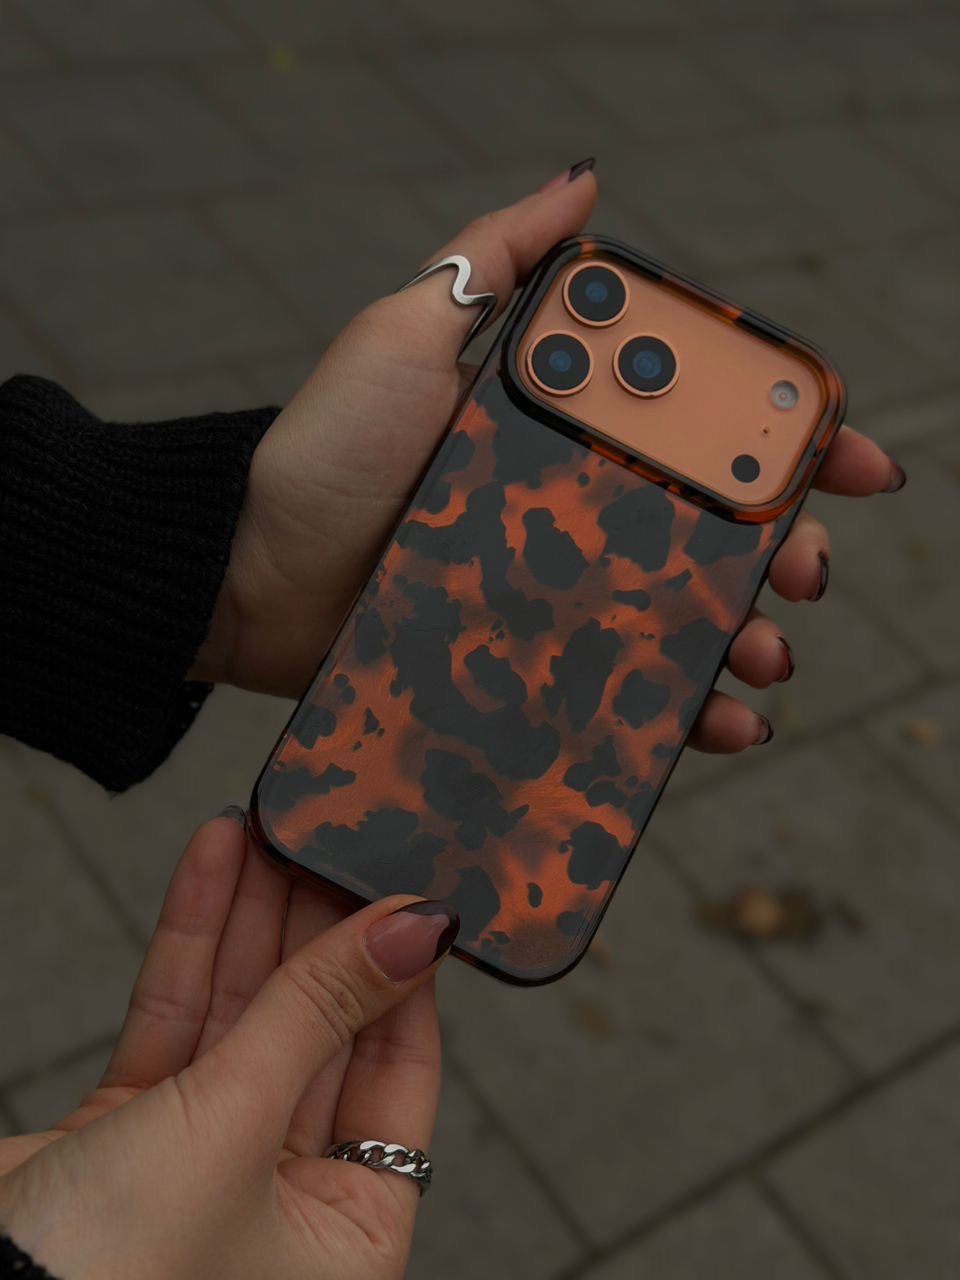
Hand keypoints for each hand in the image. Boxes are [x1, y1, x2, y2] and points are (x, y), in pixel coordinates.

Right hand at [0, 813, 455, 1279]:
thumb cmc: (105, 1275)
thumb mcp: (240, 1123)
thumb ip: (321, 1011)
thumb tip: (412, 929)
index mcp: (345, 1233)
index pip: (399, 1073)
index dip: (399, 975)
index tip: (402, 893)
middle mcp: (283, 1198)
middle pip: (322, 1030)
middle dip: (318, 927)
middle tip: (329, 843)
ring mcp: (205, 1157)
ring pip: (248, 1011)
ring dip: (255, 915)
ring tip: (273, 828)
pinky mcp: (132, 1126)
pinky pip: (180, 1016)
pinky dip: (194, 938)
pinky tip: (217, 859)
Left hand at [193, 162, 905, 752]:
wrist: (250, 569)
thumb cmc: (326, 448)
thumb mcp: (409, 332)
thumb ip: (495, 258)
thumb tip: (585, 182)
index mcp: (565, 434)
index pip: (695, 432)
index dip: (781, 444)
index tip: (844, 459)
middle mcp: (573, 512)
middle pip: (708, 531)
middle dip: (779, 547)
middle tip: (803, 570)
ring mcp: (554, 595)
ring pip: (681, 615)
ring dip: (746, 633)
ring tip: (767, 651)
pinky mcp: (528, 666)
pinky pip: (624, 689)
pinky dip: (685, 708)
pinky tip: (725, 719)